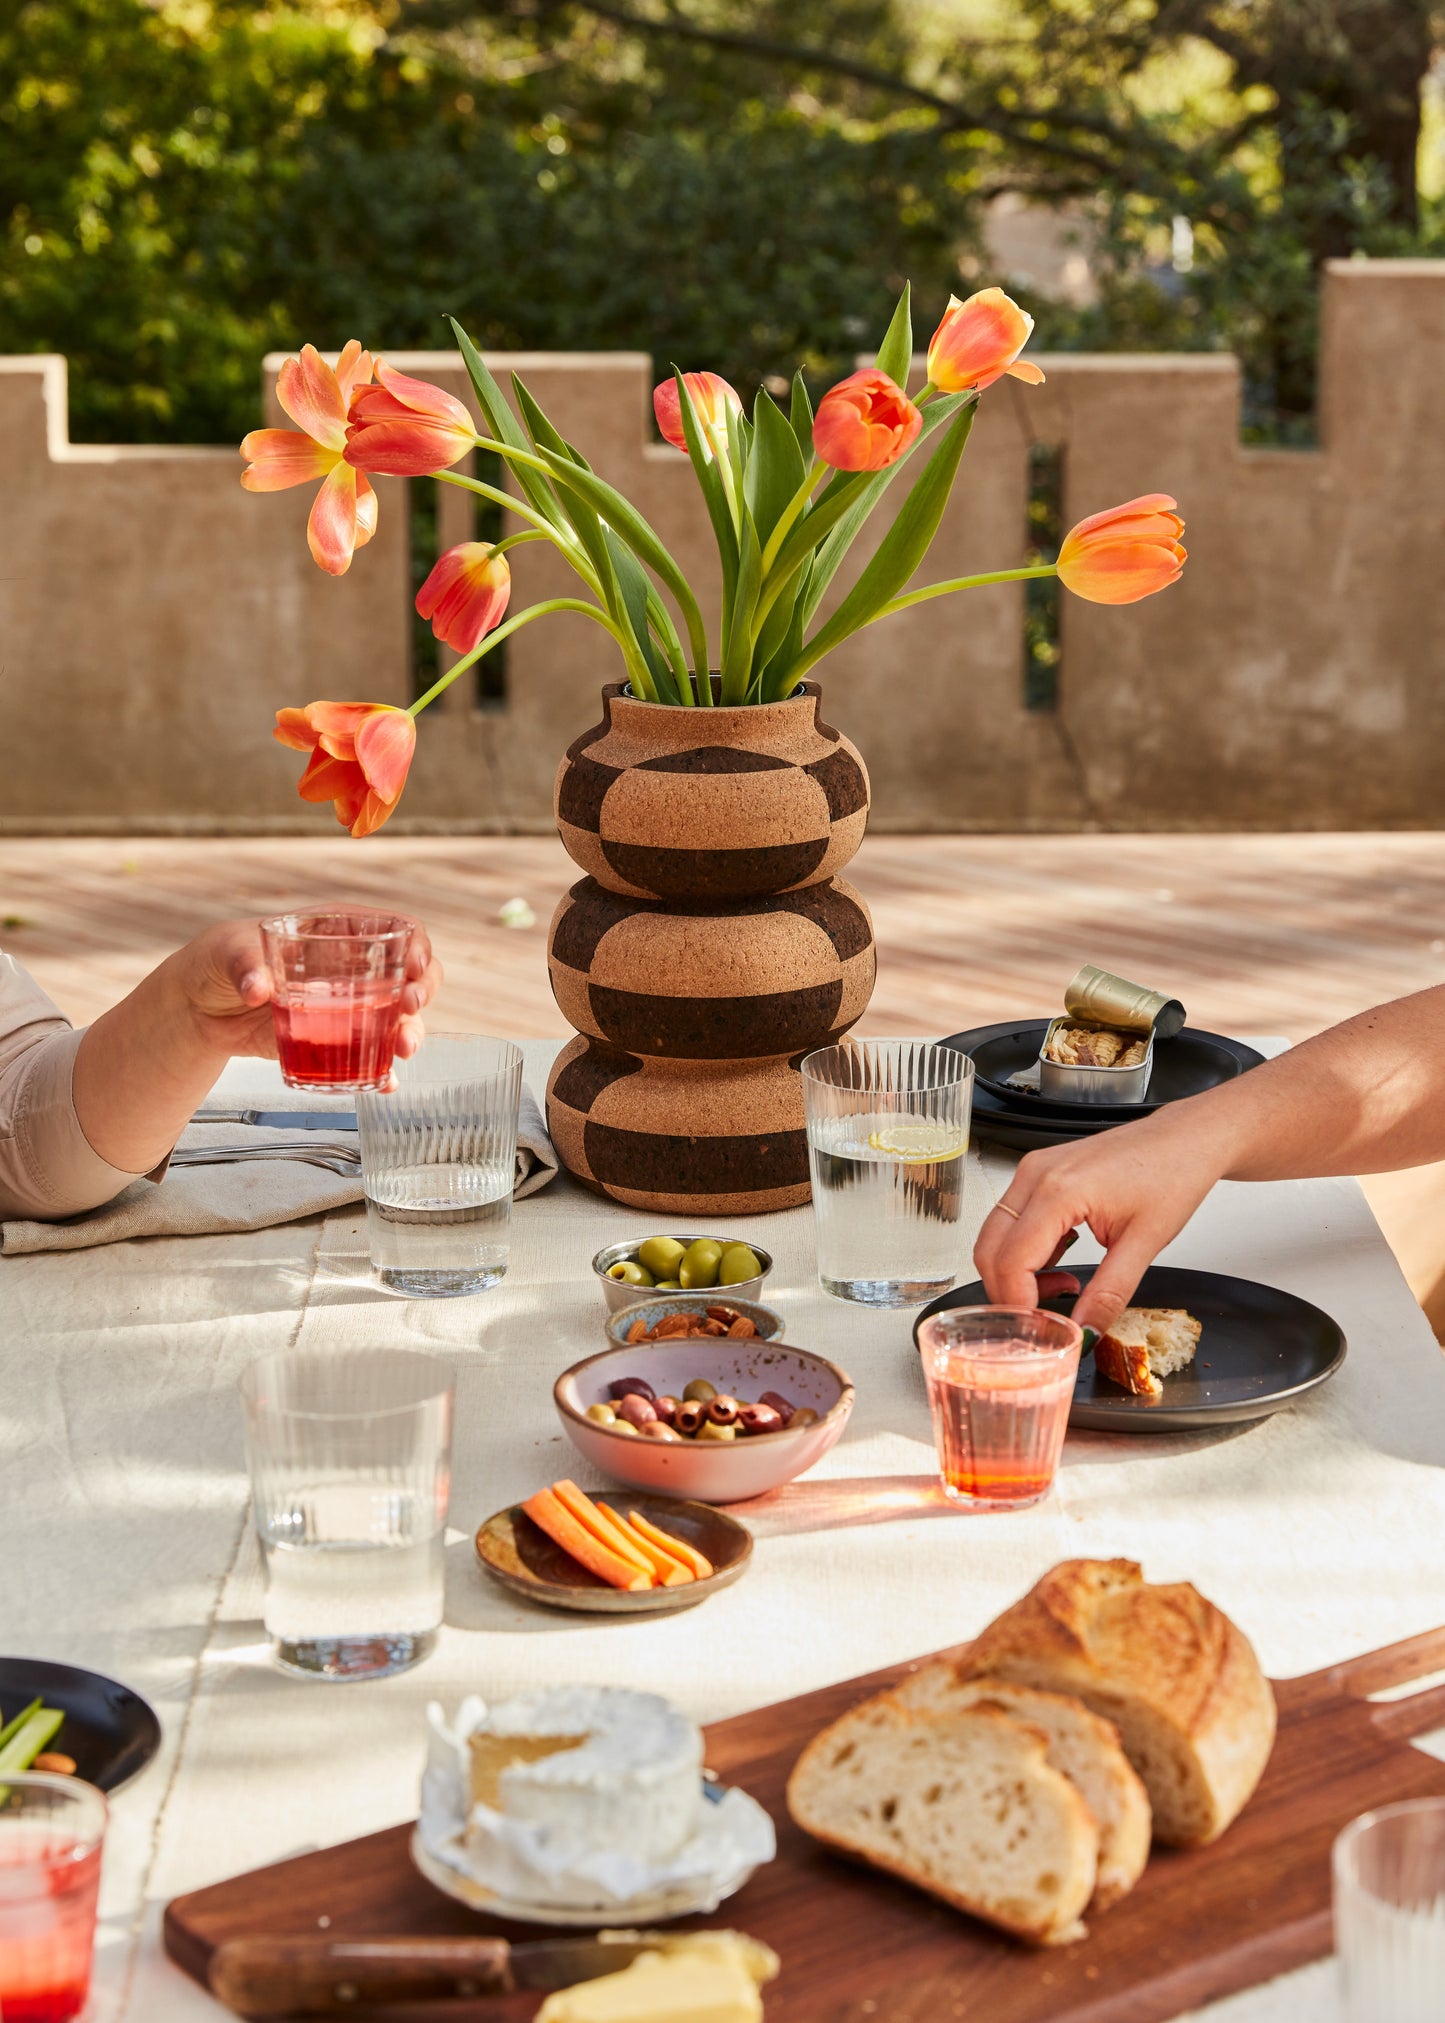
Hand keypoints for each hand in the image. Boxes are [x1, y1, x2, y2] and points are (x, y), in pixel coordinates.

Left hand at [171, 917, 442, 1062]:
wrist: (202, 1007)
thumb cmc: (220, 960)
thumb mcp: (228, 951)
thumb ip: (244, 963)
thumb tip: (257, 986)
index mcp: (338, 931)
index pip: (395, 928)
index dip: (418, 944)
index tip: (416, 964)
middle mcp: (354, 968)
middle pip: (411, 974)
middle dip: (423, 990)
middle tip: (411, 1006)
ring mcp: (349, 1007)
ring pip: (400, 1018)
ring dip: (411, 1033)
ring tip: (403, 1050)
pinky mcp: (336, 1041)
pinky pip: (371, 1056)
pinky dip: (383, 1072)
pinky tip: (385, 1083)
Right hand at [972, 1109, 1235, 1334]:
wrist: (1186, 1138)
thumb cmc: (1172, 1173)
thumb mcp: (1144, 1244)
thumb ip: (1109, 1295)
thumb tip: (1084, 1332)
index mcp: (1059, 1190)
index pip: (1011, 1261)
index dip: (1018, 1304)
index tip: (1038, 1331)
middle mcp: (1036, 1175)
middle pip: (990, 1250)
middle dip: (1009, 1293)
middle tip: (1044, 1319)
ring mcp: (1034, 1171)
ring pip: (996, 1236)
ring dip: (1017, 1273)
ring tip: (1063, 1288)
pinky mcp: (1039, 1173)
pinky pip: (1011, 1221)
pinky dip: (1025, 1252)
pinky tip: (1059, 1262)